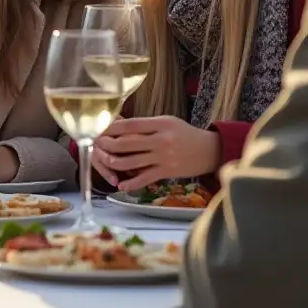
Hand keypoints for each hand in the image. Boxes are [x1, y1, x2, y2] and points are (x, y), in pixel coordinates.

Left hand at [92, 116, 221, 191]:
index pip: (130, 125)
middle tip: (97, 145)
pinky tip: (120, 185)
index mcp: (160, 124)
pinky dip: (131, 183)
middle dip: (108, 145)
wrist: (210, 150)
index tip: (99, 128)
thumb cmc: (185, 134)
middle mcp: (161, 140)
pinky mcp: (167, 172)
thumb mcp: (167, 122)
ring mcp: (163, 157)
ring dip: (115, 163)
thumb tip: (119, 125)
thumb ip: (146, 125)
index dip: (111, 127)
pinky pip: (145, 178)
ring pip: (132, 162)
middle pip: (127, 143)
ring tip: (105, 162)